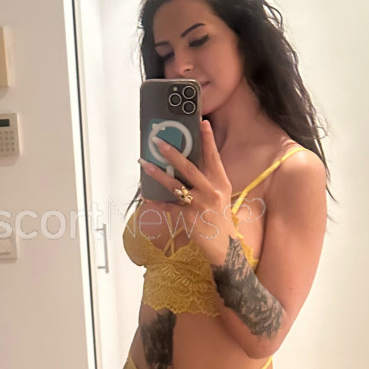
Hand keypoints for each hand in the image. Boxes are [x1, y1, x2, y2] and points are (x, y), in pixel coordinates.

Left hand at [139, 119, 233, 260]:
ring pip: (174, 185)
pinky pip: (168, 207)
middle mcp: (210, 191)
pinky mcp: (188, 218)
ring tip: (144, 163)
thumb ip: (208, 178)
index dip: (208, 139)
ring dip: (157, 173)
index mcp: (220, 182)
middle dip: (172, 153)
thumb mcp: (220, 194)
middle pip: (189, 168)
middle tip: (159, 142)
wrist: (223, 245)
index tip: (203, 123)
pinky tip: (146, 196)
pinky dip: (156, 202)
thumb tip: (188, 162)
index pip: (213, 157)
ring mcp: (199, 204)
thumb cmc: (219, 217)